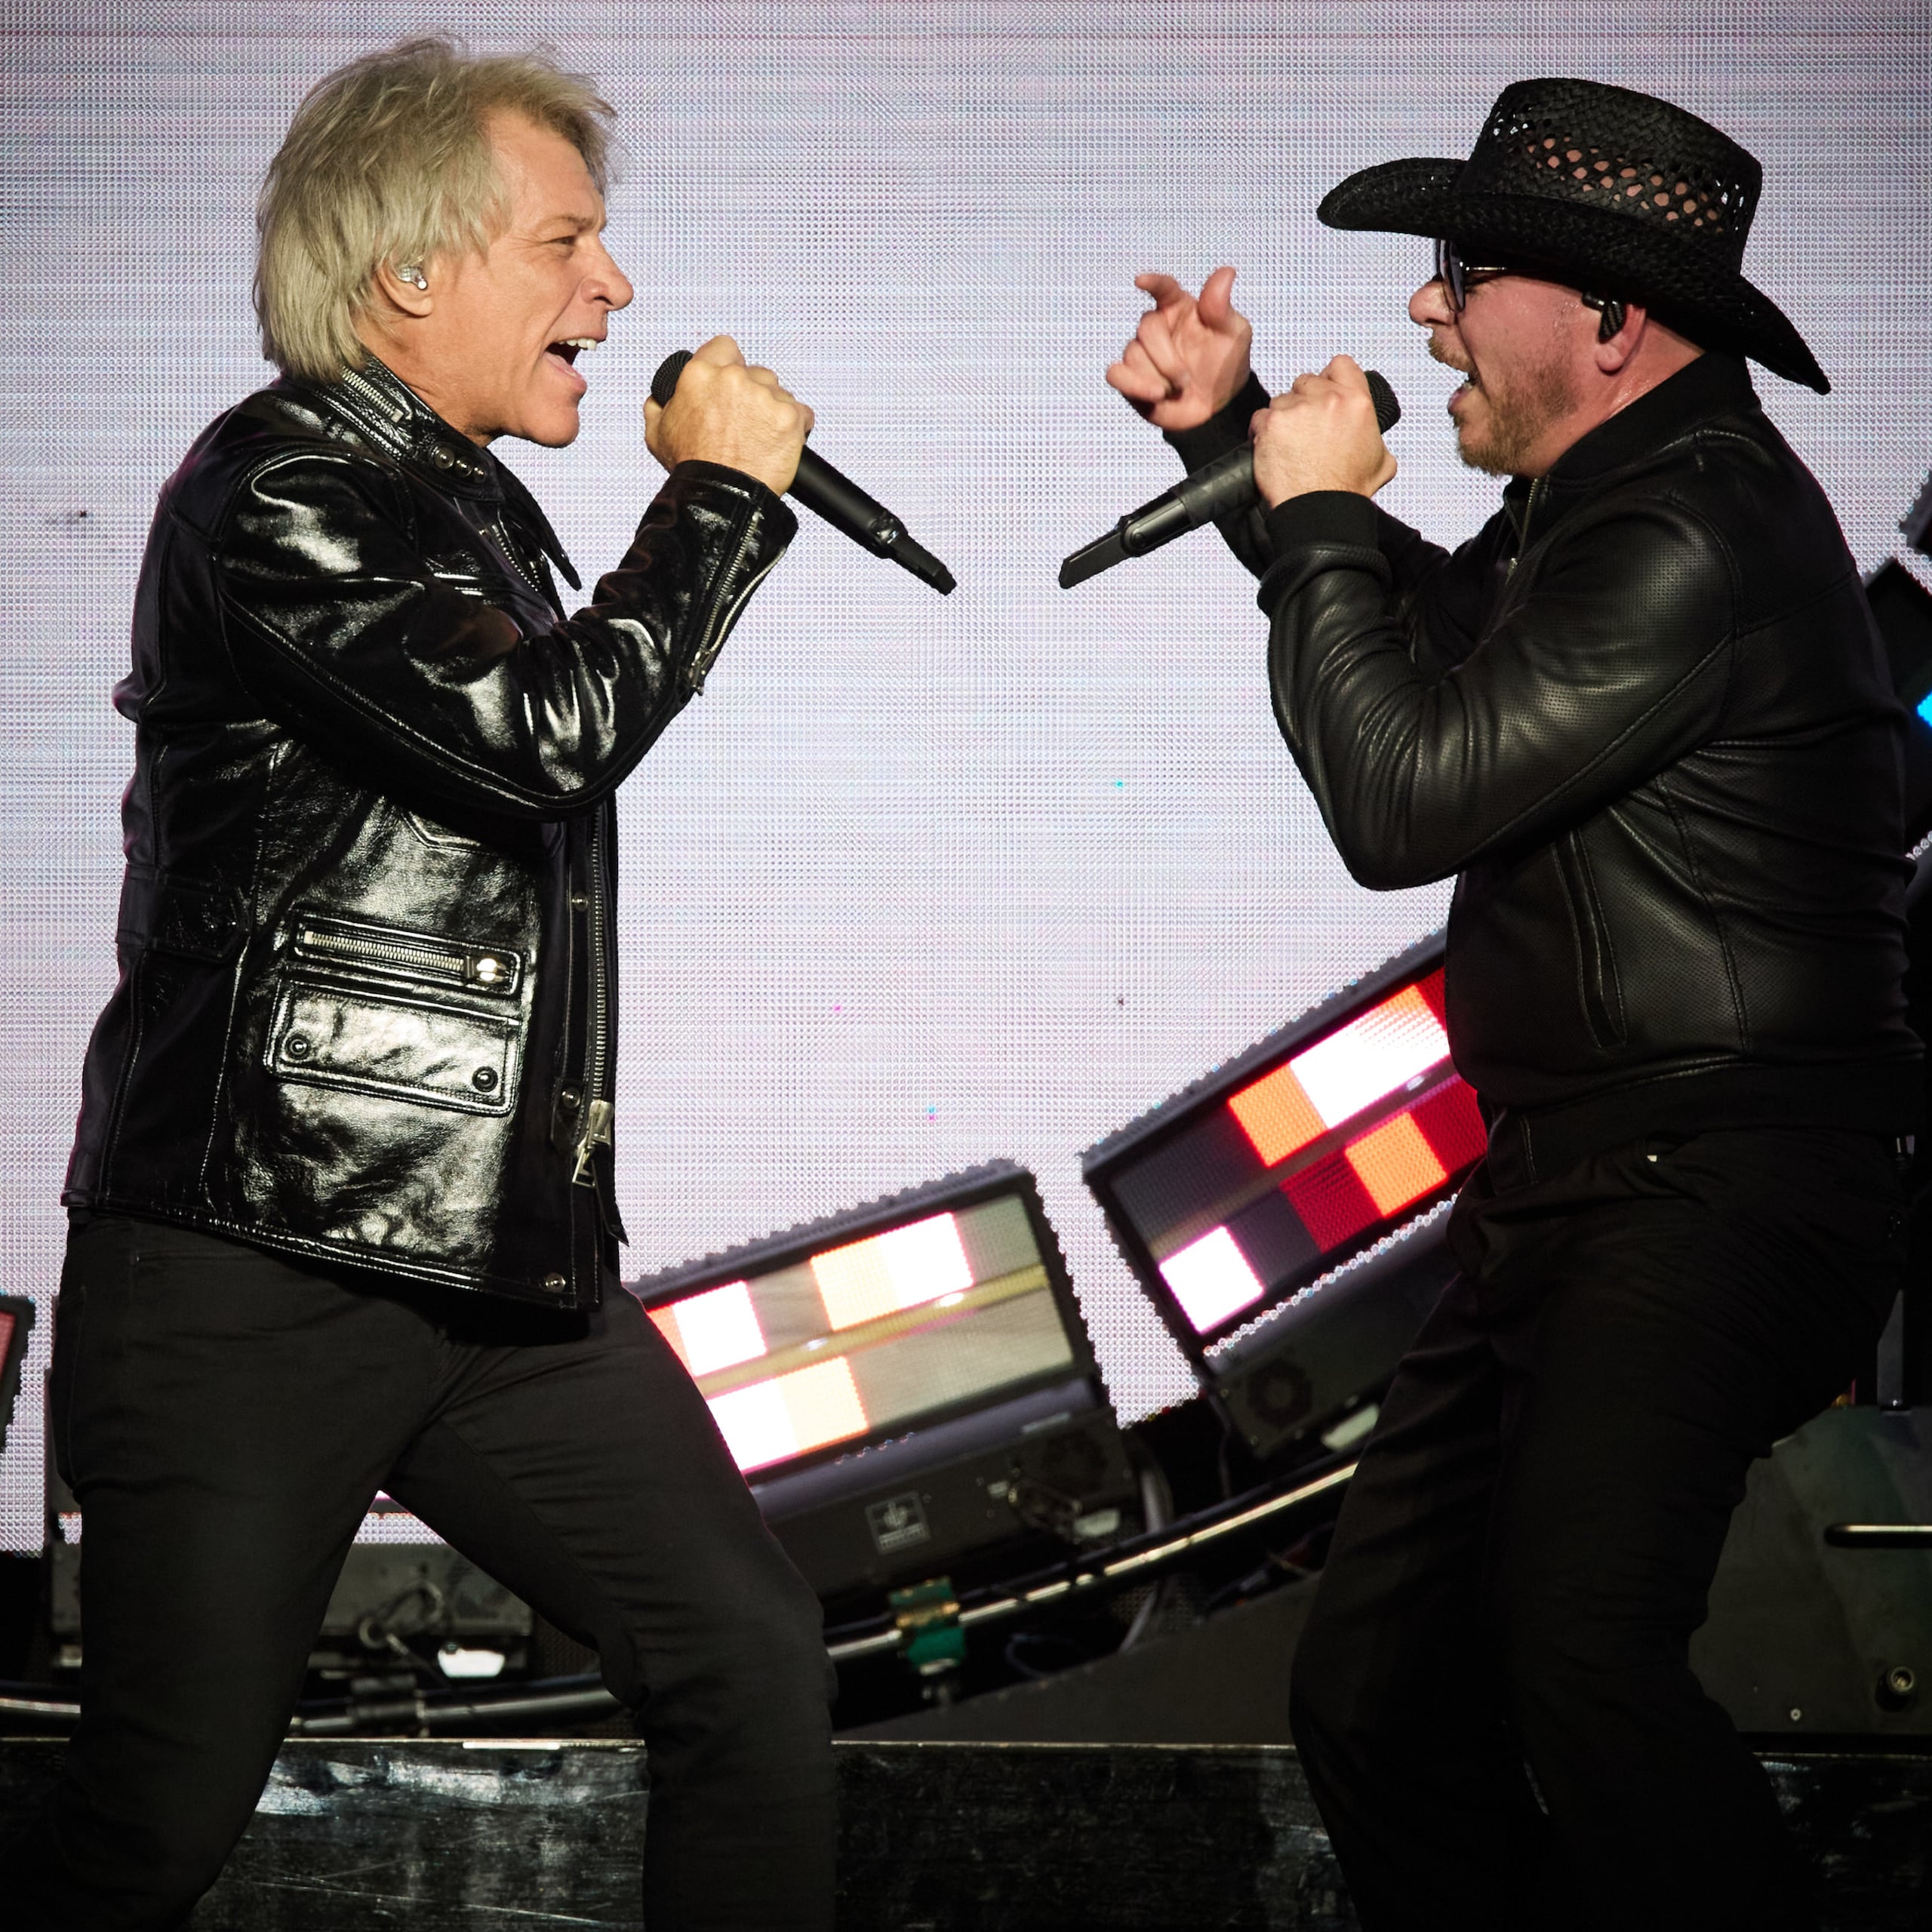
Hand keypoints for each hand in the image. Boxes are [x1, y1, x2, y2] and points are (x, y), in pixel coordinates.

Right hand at [644, 336, 814, 494]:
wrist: (721, 498)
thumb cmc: (693, 468)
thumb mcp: (657, 433)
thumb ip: (658, 405)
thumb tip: (659, 397)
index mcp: (701, 374)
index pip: (724, 347)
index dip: (728, 364)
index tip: (729, 384)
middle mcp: (734, 378)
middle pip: (754, 372)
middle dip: (751, 393)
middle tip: (743, 422)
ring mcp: (765, 396)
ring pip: (778, 392)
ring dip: (772, 410)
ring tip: (760, 438)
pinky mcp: (789, 417)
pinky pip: (802, 413)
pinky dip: (795, 427)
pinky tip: (779, 443)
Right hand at [1105, 267, 1253, 430]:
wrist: (1217, 407)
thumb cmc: (1226, 365)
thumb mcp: (1234, 334)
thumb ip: (1222, 307)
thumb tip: (1226, 271)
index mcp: (1180, 309)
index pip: (1164, 289)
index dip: (1153, 283)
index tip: (1141, 282)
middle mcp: (1157, 327)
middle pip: (1146, 328)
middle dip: (1166, 358)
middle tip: (1186, 380)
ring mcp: (1141, 352)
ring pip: (1133, 354)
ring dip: (1157, 376)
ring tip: (1177, 391)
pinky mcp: (1129, 378)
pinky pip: (1115, 374)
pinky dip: (1133, 384)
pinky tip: (1155, 394)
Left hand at [1250, 355, 1396, 506]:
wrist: (1321, 511)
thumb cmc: (1347, 490)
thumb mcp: (1381, 459)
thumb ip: (1375, 436)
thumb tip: (1370, 434)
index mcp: (1357, 402)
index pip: (1340, 365)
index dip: (1330, 377)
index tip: (1324, 391)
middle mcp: (1328, 399)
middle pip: (1306, 381)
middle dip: (1304, 401)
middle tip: (1305, 428)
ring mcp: (1297, 409)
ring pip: (1282, 400)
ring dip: (1284, 418)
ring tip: (1290, 445)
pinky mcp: (1271, 424)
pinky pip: (1261, 417)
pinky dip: (1263, 432)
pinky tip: (1273, 451)